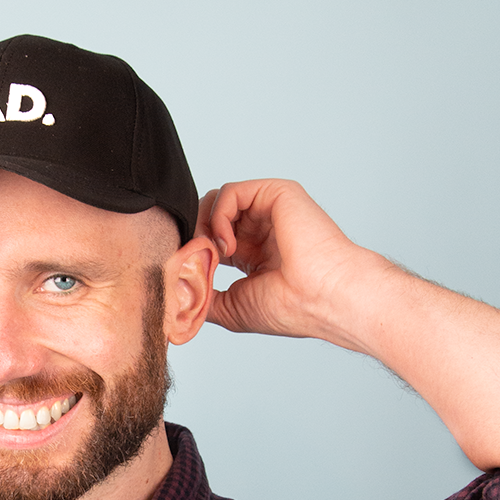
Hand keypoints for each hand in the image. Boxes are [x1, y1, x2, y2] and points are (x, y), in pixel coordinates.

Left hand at [197, 179, 378, 342]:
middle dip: (194, 236)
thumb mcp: (231, 308)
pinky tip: (226, 244)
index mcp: (253, 254)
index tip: (186, 272)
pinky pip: (231, 192)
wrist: (323, 298)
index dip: (193, 252)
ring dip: (204, 226)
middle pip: (209, 216)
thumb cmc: (290, 308)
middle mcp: (261, 230)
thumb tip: (177, 295)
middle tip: (195, 261)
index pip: (210, 239)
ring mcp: (270, 211)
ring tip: (213, 254)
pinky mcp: (276, 194)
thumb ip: (203, 296)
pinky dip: (219, 216)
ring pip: (217, 201)